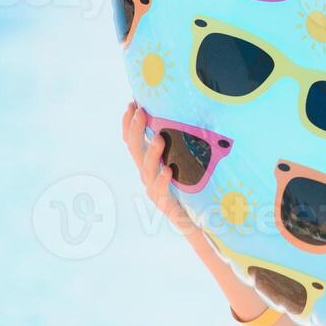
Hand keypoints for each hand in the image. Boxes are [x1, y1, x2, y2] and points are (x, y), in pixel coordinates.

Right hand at [121, 101, 195, 234]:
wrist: (197, 222)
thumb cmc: (192, 189)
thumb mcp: (185, 162)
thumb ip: (180, 145)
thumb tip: (187, 118)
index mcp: (150, 164)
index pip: (133, 141)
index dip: (129, 124)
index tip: (132, 104)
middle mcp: (148, 176)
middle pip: (135, 151)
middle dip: (135, 130)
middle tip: (140, 112)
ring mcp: (154, 190)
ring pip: (146, 170)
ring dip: (152, 153)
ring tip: (159, 137)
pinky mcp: (164, 204)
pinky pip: (159, 191)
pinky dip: (162, 180)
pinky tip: (168, 171)